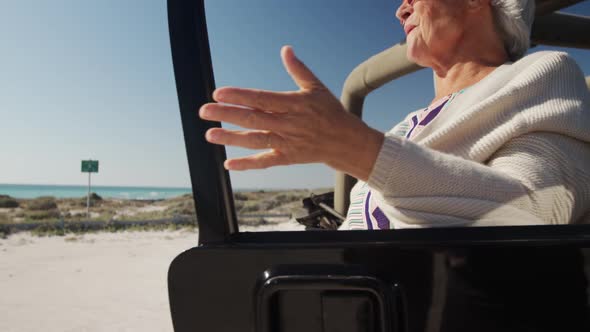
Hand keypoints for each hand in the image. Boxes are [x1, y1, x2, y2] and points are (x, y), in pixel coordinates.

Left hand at [199, 46, 383, 180]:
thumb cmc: (330, 112)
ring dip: (232, 139)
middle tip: (204, 111)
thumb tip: (286, 49)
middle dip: (227, 115)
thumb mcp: (316, 87)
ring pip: (256, 140)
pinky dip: (247, 164)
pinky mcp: (288, 158)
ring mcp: (288, 143)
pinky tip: (228, 163)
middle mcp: (290, 124)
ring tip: (210, 135)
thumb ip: (298, 69)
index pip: (262, 99)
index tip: (219, 93)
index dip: (240, 96)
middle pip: (254, 119)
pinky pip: (265, 162)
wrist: (346, 142)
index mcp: (295, 104)